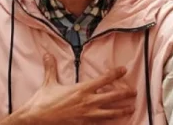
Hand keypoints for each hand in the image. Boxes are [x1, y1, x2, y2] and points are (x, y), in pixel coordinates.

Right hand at [5, 54, 134, 124]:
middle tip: (134, 92)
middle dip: (125, 94)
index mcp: (81, 89)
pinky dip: (109, 123)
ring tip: (131, 109)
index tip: (124, 70)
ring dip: (122, 110)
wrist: (38, 118)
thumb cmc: (44, 100)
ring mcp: (87, 115)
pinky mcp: (84, 124)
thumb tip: (47, 54)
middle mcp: (88, 102)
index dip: (115, 74)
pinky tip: (115, 123)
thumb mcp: (49, 82)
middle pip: (112, 97)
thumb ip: (51, 68)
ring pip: (110, 112)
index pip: (103, 79)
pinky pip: (100, 124)